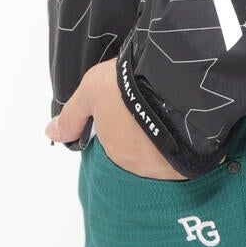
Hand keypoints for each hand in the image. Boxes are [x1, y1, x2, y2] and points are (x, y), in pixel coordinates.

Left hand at [45, 58, 189, 179]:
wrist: (177, 79)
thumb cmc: (129, 85)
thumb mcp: (92, 90)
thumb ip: (72, 115)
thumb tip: (50, 133)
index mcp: (116, 153)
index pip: (115, 146)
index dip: (120, 124)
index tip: (128, 107)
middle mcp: (142, 168)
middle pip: (140, 152)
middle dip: (143, 133)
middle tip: (149, 104)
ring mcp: (170, 166)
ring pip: (163, 154)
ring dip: (165, 138)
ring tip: (170, 108)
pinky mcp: (195, 159)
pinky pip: (186, 154)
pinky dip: (186, 140)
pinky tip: (188, 121)